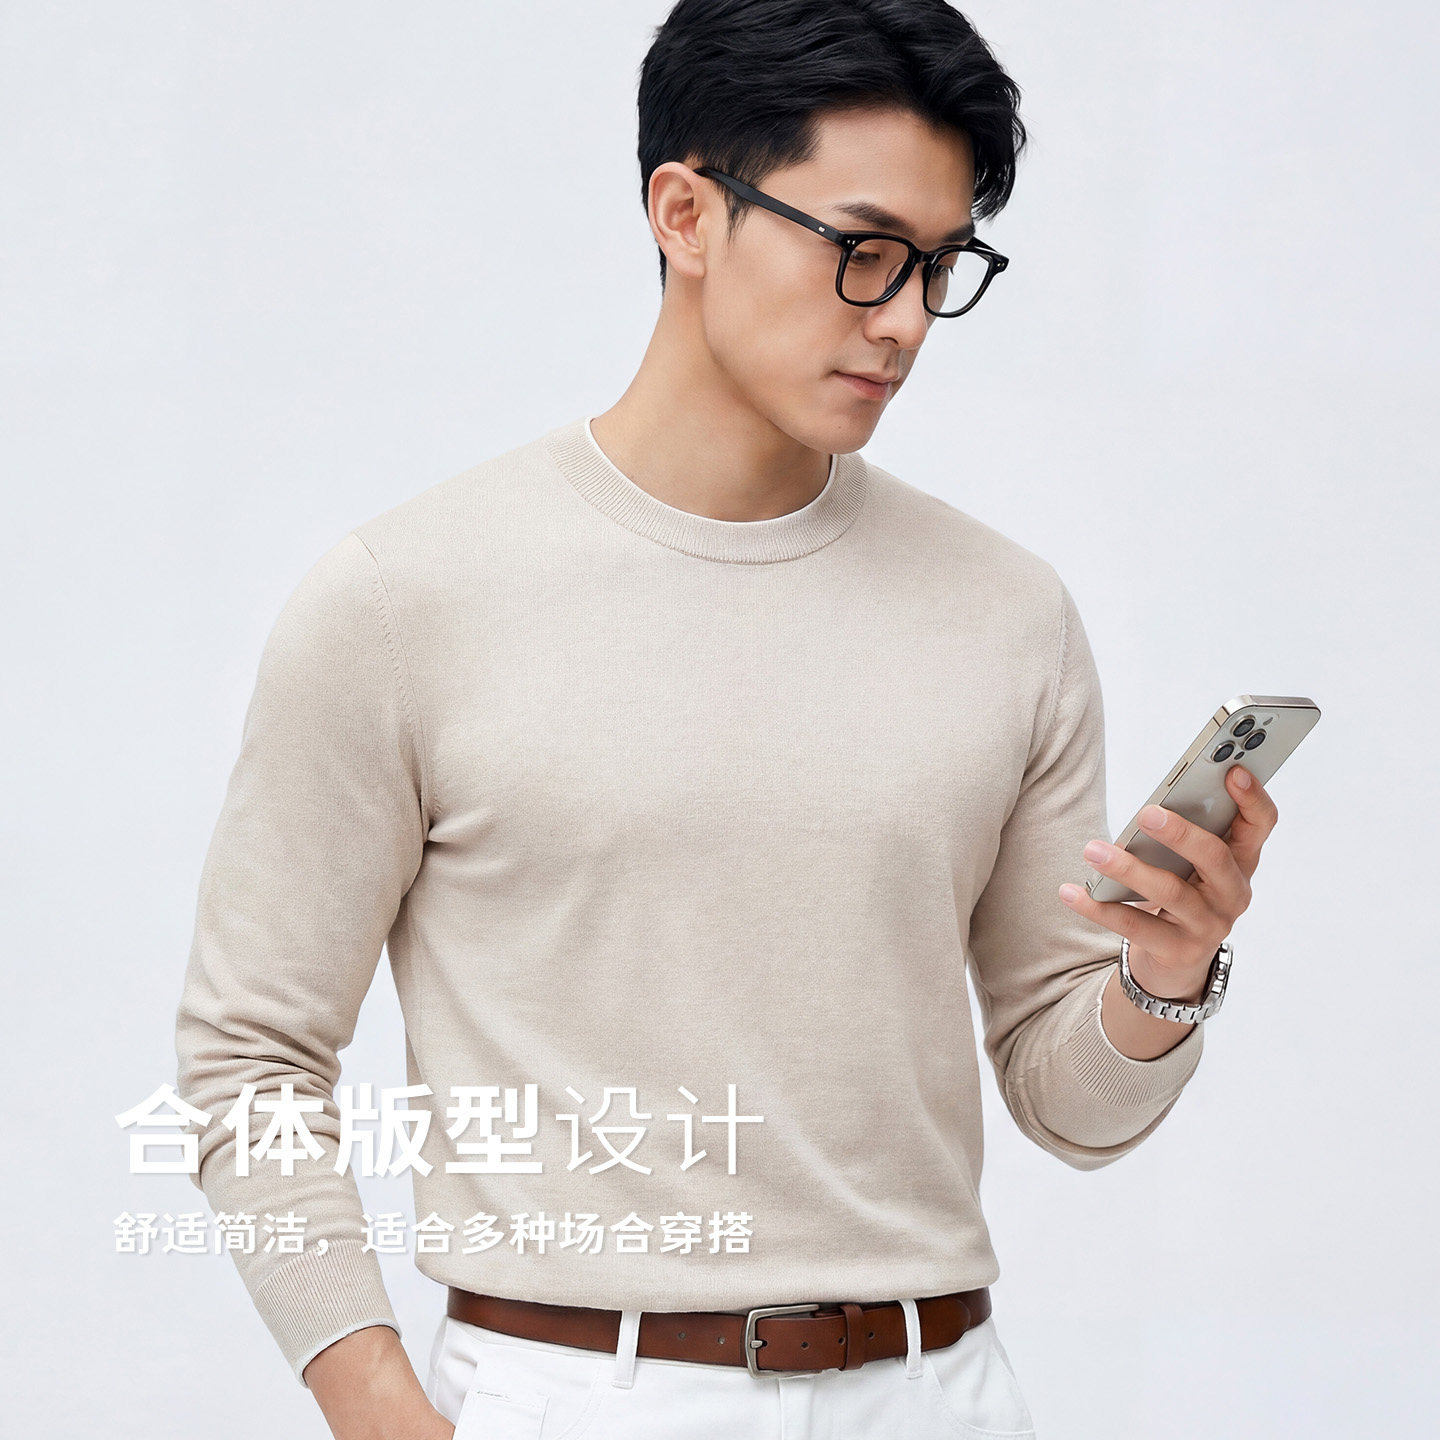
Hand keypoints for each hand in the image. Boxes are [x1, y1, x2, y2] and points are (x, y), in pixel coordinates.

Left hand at [1058, 764, 1278, 1000]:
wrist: (1176, 959)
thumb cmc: (1183, 892)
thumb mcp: (1191, 863)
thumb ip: (1184, 833)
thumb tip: (1151, 807)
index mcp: (1241, 860)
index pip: (1260, 825)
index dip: (1252, 798)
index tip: (1234, 771)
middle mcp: (1233, 892)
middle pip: (1214, 856)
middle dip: (1180, 832)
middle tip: (1145, 813)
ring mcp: (1210, 925)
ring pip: (1170, 892)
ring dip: (1128, 868)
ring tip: (1092, 850)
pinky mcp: (1180, 951)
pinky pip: (1136, 927)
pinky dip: (1099, 908)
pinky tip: (1071, 892)